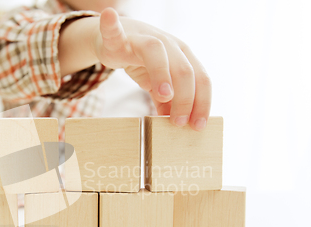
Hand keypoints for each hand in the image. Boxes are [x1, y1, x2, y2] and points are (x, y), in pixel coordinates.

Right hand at [93, 8, 210, 130]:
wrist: (119, 39)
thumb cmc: (141, 61)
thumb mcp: (156, 84)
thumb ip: (166, 102)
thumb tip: (174, 123)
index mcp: (182, 57)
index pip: (201, 79)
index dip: (202, 103)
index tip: (198, 126)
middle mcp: (168, 45)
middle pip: (184, 69)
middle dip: (185, 98)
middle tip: (179, 122)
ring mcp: (144, 38)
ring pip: (157, 52)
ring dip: (162, 73)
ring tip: (163, 95)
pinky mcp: (119, 37)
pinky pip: (115, 31)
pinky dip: (111, 25)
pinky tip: (109, 16)